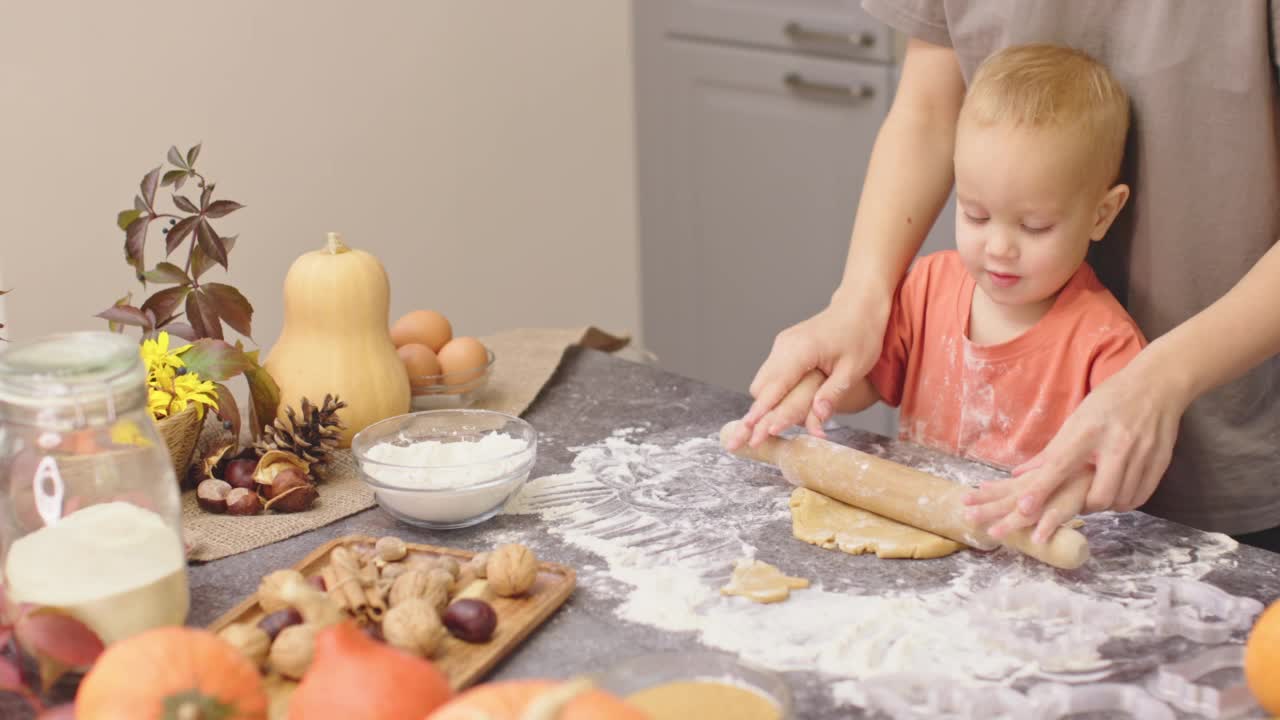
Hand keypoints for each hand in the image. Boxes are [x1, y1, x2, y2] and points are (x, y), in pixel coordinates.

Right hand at [728, 296, 887, 449]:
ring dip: (764, 406)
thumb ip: (832, 394)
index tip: (752, 435)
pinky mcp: (784, 350)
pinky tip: (778, 412)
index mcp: (800, 350)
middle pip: (760, 388)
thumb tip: (817, 419)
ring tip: (761, 432)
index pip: (774, 388)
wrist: (858, 304)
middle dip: (756, 415)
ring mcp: (782, 347)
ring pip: (763, 383)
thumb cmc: (861, 334)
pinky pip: (772, 376)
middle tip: (751, 442)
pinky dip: (773, 395)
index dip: (762, 415)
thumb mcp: (853, 368)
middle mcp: (783, 347)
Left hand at [964, 356, 1189, 530]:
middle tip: (1077, 502)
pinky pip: (1140, 497)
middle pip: (1099, 495)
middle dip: (1084, 507)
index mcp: (1088, 430)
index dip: (1041, 489)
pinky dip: (1125, 502)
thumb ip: (1052, 450)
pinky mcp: (1160, 461)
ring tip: (1096, 496)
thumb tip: (1020, 475)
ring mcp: (1142, 454)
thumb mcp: (1076, 419)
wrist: (1155, 385)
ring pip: (1120, 500)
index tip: (1024, 509)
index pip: (1059, 465)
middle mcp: (1117, 443)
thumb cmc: (1108, 401)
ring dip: (1104, 505)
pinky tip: (1117, 494)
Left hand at [964, 468, 1090, 543]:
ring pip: (1031, 510)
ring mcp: (1057, 492)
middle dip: (988, 508)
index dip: (984, 494)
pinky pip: (1061, 514)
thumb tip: (1014, 474)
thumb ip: (1033, 473)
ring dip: (1012, 522)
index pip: (1005, 488)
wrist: (1109, 457)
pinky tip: (1037, 539)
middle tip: (967, 517)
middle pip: (1010, 499)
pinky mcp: (1076, 498)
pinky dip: (1048, 526)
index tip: (963, 500)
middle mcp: (1042, 486)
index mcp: (1035, 480)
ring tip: (993, 533)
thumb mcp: (1053, 467)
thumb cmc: (1081, 464)